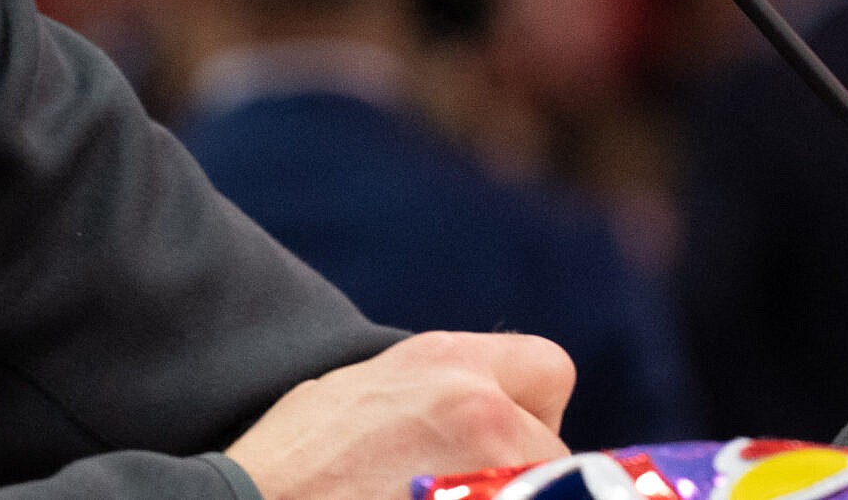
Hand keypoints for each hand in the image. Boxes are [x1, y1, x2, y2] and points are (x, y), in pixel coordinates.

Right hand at [225, 330, 575, 499]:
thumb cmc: (295, 464)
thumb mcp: (365, 390)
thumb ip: (436, 390)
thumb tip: (483, 414)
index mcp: (446, 361)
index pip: (550, 368)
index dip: (529, 408)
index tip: (500, 437)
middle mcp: (479, 407)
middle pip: (552, 445)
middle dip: (522, 470)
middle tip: (461, 485)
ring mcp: (489, 473)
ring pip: (546, 490)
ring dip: (507, 494)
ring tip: (435, 499)